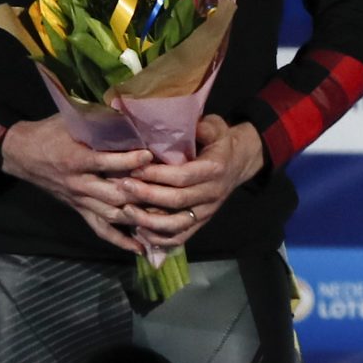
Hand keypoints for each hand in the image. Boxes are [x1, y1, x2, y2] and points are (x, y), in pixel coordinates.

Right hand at [0, 116, 149, 253]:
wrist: (22, 153)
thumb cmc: (51, 132)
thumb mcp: (71, 120)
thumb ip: (98, 119)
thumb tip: (129, 108)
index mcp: (76, 160)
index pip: (104, 163)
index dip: (128, 160)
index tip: (150, 154)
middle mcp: (79, 184)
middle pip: (112, 194)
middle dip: (141, 194)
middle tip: (168, 191)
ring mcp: (79, 200)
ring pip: (110, 214)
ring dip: (136, 217)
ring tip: (164, 218)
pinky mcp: (79, 210)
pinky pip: (100, 229)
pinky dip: (120, 240)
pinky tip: (141, 247)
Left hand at [117, 115, 264, 247]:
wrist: (240, 162)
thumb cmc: (221, 142)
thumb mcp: (216, 127)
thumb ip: (202, 127)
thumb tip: (186, 123)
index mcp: (215, 169)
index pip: (183, 176)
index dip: (157, 175)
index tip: (134, 169)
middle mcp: (213, 193)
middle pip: (177, 200)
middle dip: (147, 195)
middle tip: (122, 187)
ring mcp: (207, 211)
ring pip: (177, 224)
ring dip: (149, 221)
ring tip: (125, 211)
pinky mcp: (201, 223)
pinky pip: (180, 238)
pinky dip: (158, 239)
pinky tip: (138, 231)